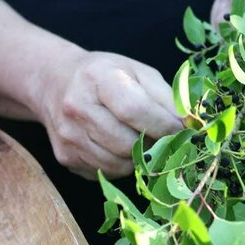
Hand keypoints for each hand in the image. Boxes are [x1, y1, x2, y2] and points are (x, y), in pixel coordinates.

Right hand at [36, 51, 182, 179]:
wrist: (55, 84)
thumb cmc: (103, 76)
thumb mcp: (136, 72)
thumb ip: (165, 97)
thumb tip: (190, 126)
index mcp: (97, 79)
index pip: (135, 110)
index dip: (163, 125)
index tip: (181, 131)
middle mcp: (77, 108)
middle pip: (127, 143)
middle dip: (153, 146)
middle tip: (161, 138)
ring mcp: (69, 136)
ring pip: (118, 165)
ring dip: (137, 159)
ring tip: (138, 140)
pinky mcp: (65, 157)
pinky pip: (105, 173)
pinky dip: (119, 165)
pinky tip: (116, 146)